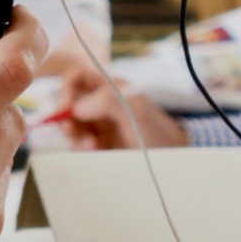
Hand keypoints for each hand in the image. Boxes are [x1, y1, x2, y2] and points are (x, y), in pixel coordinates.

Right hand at [55, 60, 184, 149]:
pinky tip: (94, 151)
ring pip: (72, 125)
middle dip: (66, 117)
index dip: (67, 88)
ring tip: (90, 146)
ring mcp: (99, 126)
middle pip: (69, 103)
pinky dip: (81, 148)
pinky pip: (79, 144)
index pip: (78, 77)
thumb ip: (109, 102)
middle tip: (71, 131)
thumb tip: (77, 107)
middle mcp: (101, 104)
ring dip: (74, 135)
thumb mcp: (137, 113)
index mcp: (110, 87)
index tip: (65, 108)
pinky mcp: (99, 146)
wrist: (174, 164)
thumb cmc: (160, 133)